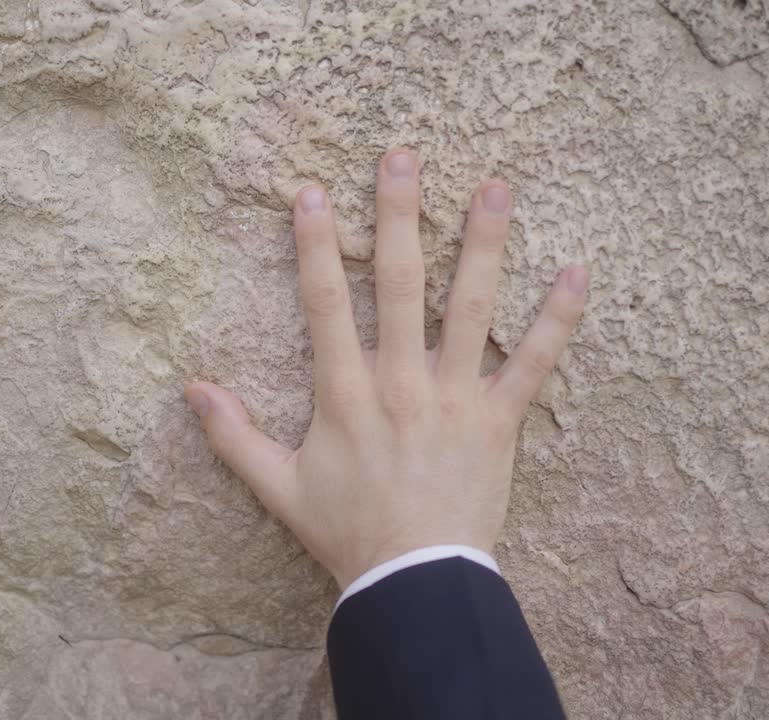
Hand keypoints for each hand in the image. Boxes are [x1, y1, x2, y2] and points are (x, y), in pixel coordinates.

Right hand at [185, 148, 588, 589]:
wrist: (414, 581)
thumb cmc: (347, 533)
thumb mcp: (278, 487)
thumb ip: (232, 436)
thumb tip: (191, 388)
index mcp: (345, 394)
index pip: (325, 304)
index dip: (316, 246)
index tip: (312, 192)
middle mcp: (399, 383)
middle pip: (400, 285)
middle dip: (399, 217)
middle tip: (402, 157)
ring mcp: (454, 397)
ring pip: (470, 309)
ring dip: (483, 245)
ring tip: (493, 188)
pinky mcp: (498, 421)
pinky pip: (532, 364)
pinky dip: (556, 319)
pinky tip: (577, 271)